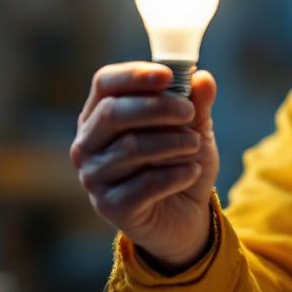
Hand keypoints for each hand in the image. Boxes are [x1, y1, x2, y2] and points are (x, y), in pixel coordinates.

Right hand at [70, 62, 218, 269]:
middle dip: (157, 108)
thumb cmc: (180, 162)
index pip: (104, 83)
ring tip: (195, 144)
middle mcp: (87, 144)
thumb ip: (197, 103)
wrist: (184, 216)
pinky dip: (176, 174)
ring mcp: (93, 176)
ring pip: (132, 147)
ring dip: (172, 142)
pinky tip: (191, 172)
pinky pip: (145, 183)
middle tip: (189, 112)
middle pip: (113, 112)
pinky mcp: (110, 206)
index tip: (168, 75)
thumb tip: (203, 78)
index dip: (134, 75)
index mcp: (99, 114)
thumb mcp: (194, 128)